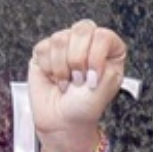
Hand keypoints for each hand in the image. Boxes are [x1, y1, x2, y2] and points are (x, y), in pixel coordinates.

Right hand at [27, 19, 126, 151]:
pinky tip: (55, 79)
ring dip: (63, 67)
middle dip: (78, 59)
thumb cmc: (85, 108)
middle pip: (82, 29)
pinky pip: (43, 48)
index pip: (104, 35)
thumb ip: (106, 64)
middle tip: (79, 80)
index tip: (93, 77)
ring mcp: (65, 46)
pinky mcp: (44, 51)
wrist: (62, 122)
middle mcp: (87, 45)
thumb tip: (92, 51)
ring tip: (68, 83)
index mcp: (108, 52)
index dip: (96, 55)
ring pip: (60, 38)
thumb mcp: (106, 88)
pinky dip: (49, 68)